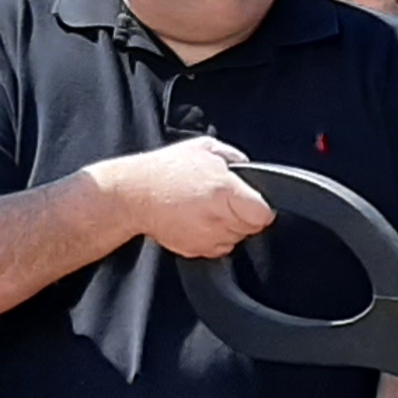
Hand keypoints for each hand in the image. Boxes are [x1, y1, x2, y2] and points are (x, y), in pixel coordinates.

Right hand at [106, 138, 278, 258]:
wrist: (133, 194)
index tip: (256, 200)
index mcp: (224, 191)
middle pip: (253, 228)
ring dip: (232, 226)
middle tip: (228, 200)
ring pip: (237, 238)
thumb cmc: (165, 170)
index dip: (263, 207)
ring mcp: (207, 237)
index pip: (263, 214)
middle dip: (246, 214)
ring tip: (210, 208)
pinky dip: (217, 236)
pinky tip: (201, 220)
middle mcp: (217, 218)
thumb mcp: (204, 148)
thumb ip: (235, 158)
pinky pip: (220, 247)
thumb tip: (251, 170)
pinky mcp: (196, 250)